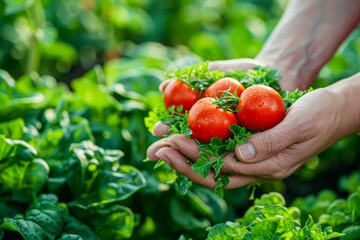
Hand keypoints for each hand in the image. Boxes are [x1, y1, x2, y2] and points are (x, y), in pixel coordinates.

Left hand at [147, 85, 355, 188]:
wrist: (333, 111)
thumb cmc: (319, 114)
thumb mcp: (300, 124)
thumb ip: (271, 142)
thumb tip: (239, 154)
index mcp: (269, 167)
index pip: (224, 168)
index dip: (196, 157)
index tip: (173, 142)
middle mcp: (258, 168)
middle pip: (213, 173)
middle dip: (182, 162)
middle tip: (157, 149)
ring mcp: (254, 160)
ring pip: (214, 166)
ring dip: (186, 157)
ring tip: (163, 146)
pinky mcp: (252, 148)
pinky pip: (221, 153)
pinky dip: (200, 148)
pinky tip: (185, 140)